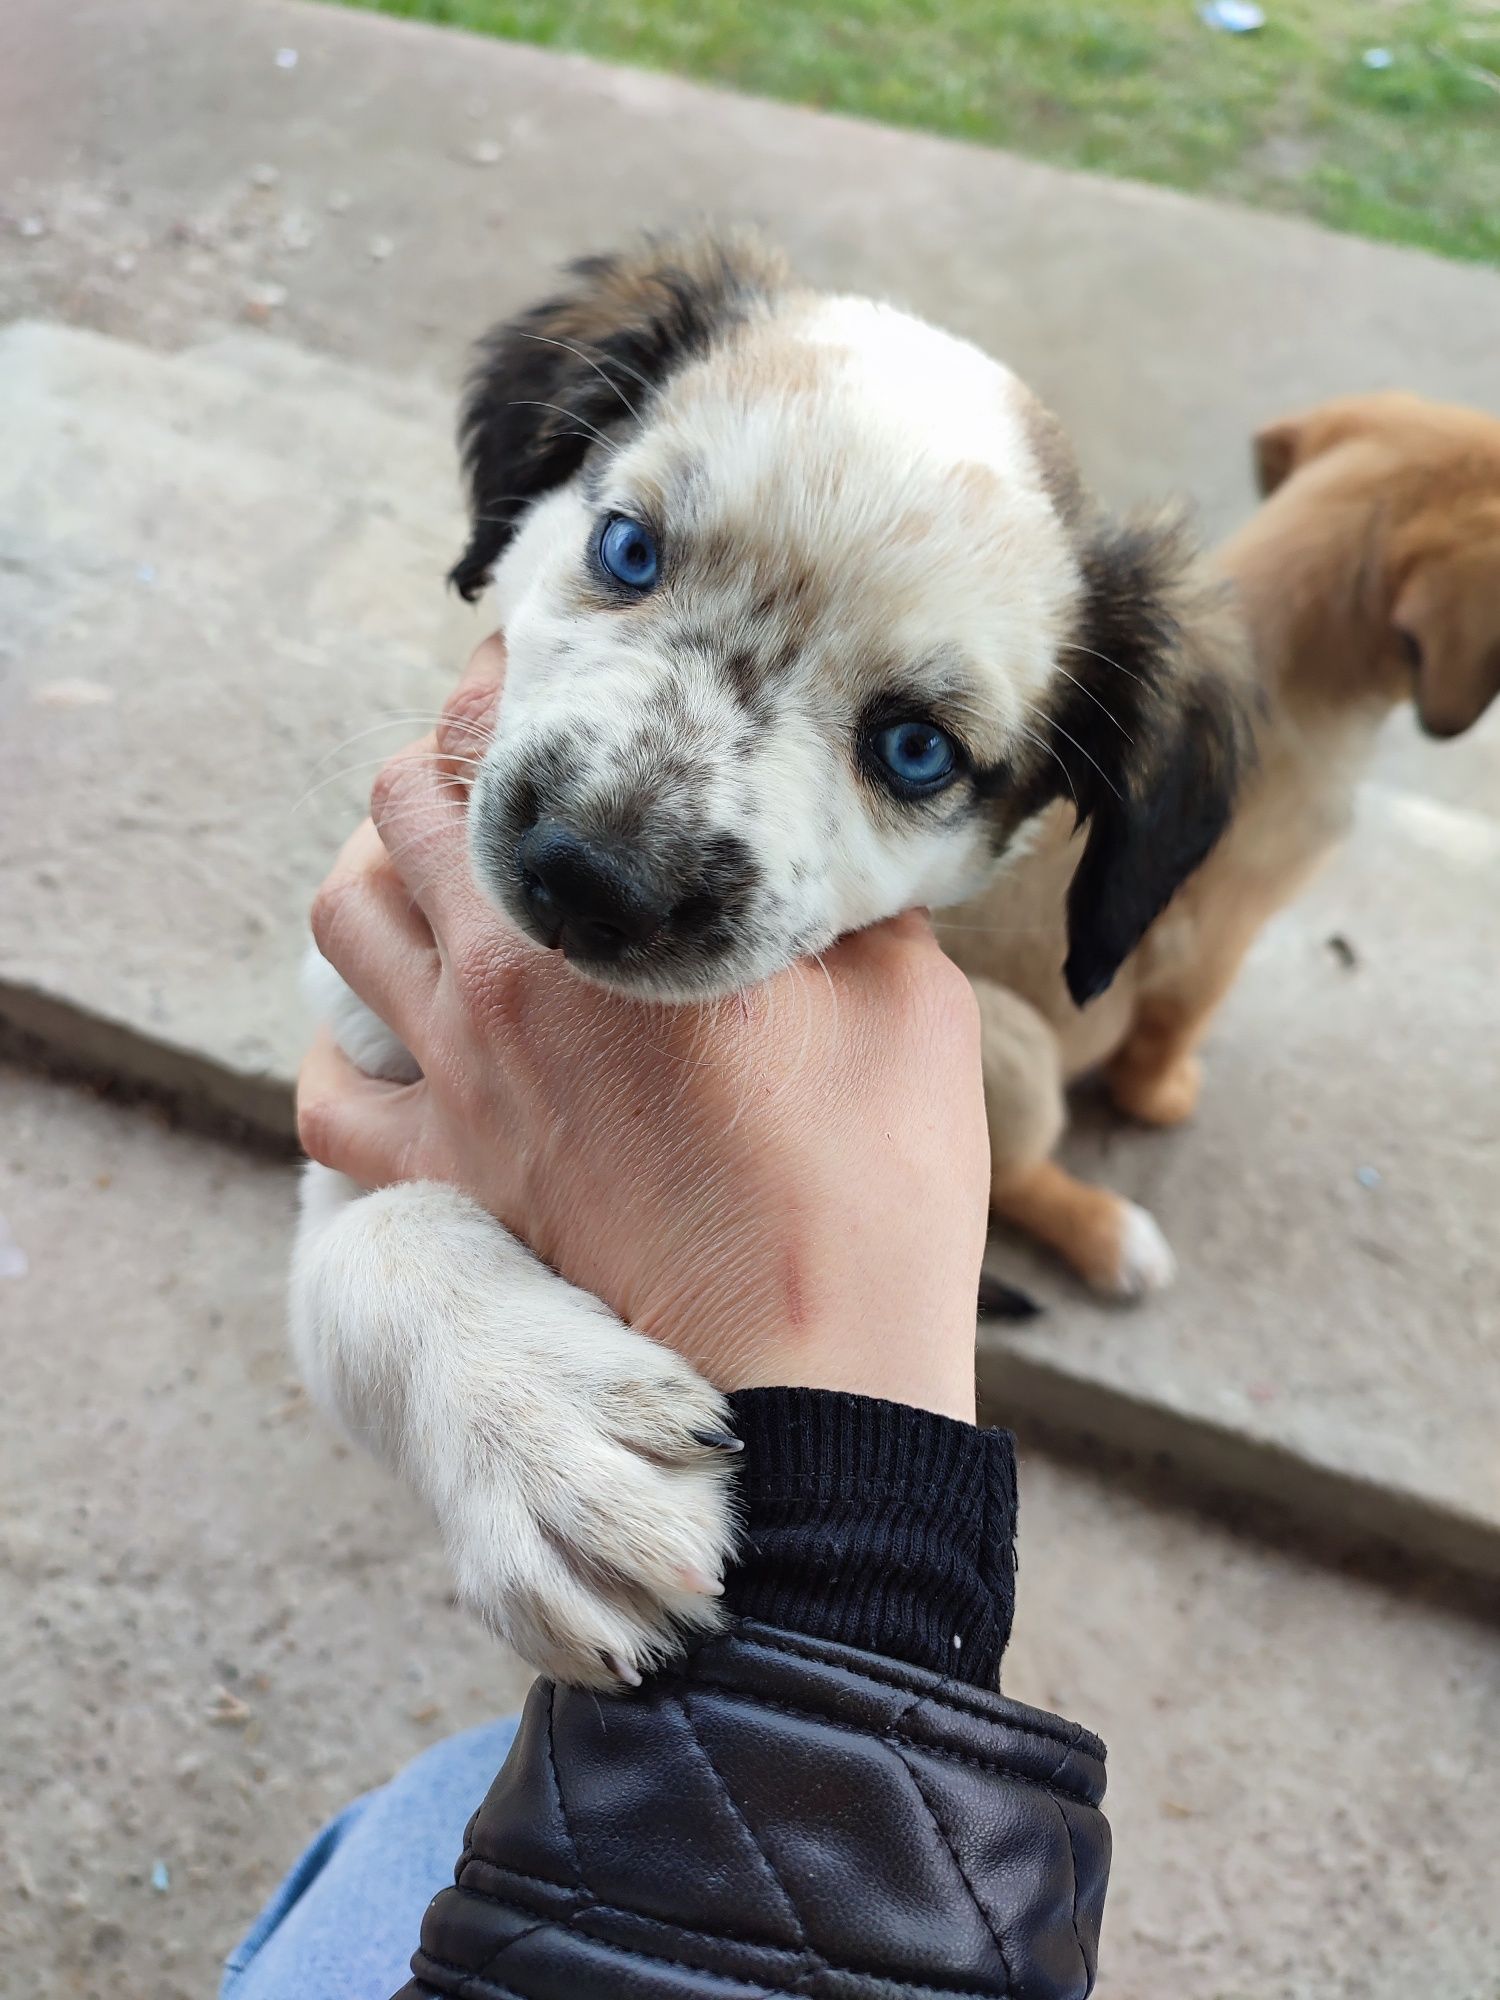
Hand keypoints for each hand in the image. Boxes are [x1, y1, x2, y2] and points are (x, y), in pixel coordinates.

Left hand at [299, 638, 988, 1422]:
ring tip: (447, 882)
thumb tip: (830, 856)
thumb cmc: (873, 1181)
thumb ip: (841, 899)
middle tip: (513, 772)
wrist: (814, 1371)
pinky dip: (343, 1056)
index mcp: (603, 914)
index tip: (551, 665)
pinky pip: (327, 1105)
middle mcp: (498, 981)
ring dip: (380, 879)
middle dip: (445, 766)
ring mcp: (457, 1084)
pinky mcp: (451, 1180)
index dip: (516, 677)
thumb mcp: (899, 996)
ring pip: (342, 925)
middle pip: (398, 806)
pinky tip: (395, 1042)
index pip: (501, 735)